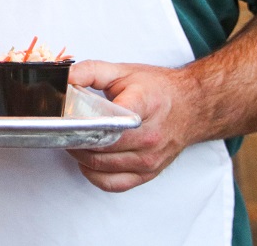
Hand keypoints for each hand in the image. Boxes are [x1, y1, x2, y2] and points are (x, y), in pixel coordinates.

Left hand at [65, 60, 195, 192]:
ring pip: (102, 166)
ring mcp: (149, 158)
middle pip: (100, 146)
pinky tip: (89, 162)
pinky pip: (114, 184)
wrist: (191, 105)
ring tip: (74, 141)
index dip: (84, 121)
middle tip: (65, 127)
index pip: (110, 121)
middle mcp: (148, 136)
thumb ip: (91, 72)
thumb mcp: (122, 72)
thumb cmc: (157, 89)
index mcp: (142, 106)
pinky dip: (95, 175)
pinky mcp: (149, 172)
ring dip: (81, 156)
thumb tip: (65, 78)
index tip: (68, 116)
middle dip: (76, 138)